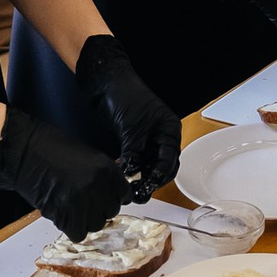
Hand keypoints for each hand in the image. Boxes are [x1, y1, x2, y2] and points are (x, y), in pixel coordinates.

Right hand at [0, 109, 126, 240]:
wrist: (23, 151)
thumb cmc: (51, 149)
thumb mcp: (87, 157)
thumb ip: (101, 176)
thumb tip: (108, 195)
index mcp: (107, 169)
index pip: (124, 195)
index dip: (112, 198)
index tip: (104, 199)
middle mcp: (99, 186)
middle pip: (110, 212)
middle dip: (98, 209)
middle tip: (82, 202)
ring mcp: (83, 202)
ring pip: (95, 225)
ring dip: (84, 220)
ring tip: (70, 207)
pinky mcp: (64, 214)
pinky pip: (78, 233)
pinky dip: (71, 229)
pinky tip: (63, 215)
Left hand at [73, 35, 179, 199]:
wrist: (107, 83)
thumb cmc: (126, 96)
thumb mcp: (132, 129)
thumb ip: (134, 154)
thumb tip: (131, 174)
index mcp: (169, 130)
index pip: (169, 160)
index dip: (159, 175)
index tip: (148, 186)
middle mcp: (161, 136)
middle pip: (162, 165)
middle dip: (152, 180)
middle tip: (139, 193)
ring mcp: (147, 138)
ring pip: (149, 165)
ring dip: (141, 177)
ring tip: (130, 189)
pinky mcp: (133, 140)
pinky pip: (136, 160)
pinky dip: (131, 169)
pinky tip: (123, 176)